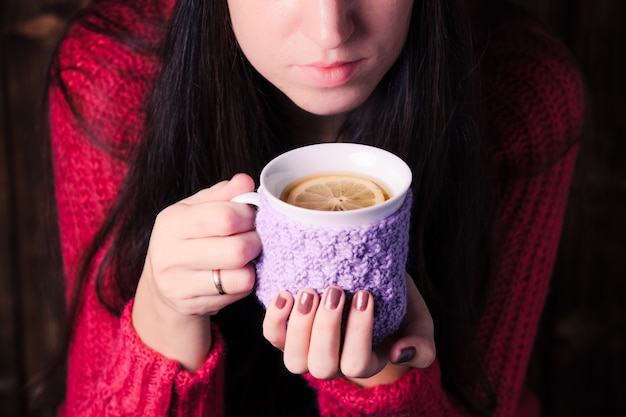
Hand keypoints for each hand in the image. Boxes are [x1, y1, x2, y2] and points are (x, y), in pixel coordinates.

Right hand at [132, 173, 260, 369]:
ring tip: (246, 256)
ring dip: (253, 264)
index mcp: (172, 222)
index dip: (248, 215)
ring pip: (242, 276)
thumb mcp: (197, 209)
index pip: (224, 217)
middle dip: (256, 241)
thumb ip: (223, 194)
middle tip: (254, 237)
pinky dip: (245, 281)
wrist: (163, 285)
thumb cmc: (187, 238)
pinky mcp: (192, 305)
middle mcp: (170, 254)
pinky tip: (235, 273)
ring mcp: (179, 284)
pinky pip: (238, 293)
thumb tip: (246, 182)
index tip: (251, 216)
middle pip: (238, 249)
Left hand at [262, 274, 435, 385]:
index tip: (365, 294)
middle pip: (322, 365)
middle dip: (327, 327)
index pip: (357, 363)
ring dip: (300, 326)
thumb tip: (398, 353)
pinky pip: (273, 336)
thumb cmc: (396, 305)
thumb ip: (421, 345)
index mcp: (365, 362)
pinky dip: (274, 318)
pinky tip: (286, 292)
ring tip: (310, 291)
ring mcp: (308, 350)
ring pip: (294, 360)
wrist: (369, 284)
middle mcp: (333, 363)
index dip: (359, 332)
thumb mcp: (418, 323)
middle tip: (336, 289)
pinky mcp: (287, 334)